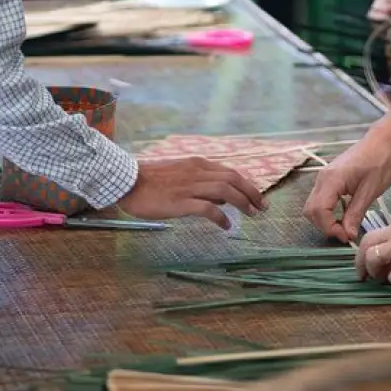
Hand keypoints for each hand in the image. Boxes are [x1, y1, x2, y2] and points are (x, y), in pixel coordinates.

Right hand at [117, 157, 265, 228]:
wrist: (127, 182)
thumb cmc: (151, 181)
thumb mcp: (181, 174)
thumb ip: (202, 183)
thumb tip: (223, 198)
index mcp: (198, 164)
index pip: (230, 172)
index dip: (248, 184)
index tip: (258, 196)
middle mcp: (197, 172)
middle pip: (233, 179)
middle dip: (252, 193)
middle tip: (263, 207)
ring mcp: (189, 186)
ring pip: (225, 191)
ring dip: (243, 203)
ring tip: (252, 215)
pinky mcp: (181, 202)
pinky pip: (208, 209)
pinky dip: (221, 217)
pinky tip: (226, 226)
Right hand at [303, 134, 390, 242]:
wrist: (382, 143)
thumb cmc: (379, 163)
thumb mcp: (370, 191)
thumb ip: (356, 213)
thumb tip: (348, 235)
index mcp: (332, 180)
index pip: (319, 211)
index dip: (330, 228)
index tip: (346, 237)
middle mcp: (322, 179)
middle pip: (311, 210)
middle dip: (325, 226)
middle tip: (345, 234)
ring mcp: (323, 179)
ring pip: (313, 206)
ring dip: (325, 220)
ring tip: (345, 227)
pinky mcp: (328, 180)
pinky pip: (320, 200)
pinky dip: (327, 212)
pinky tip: (343, 216)